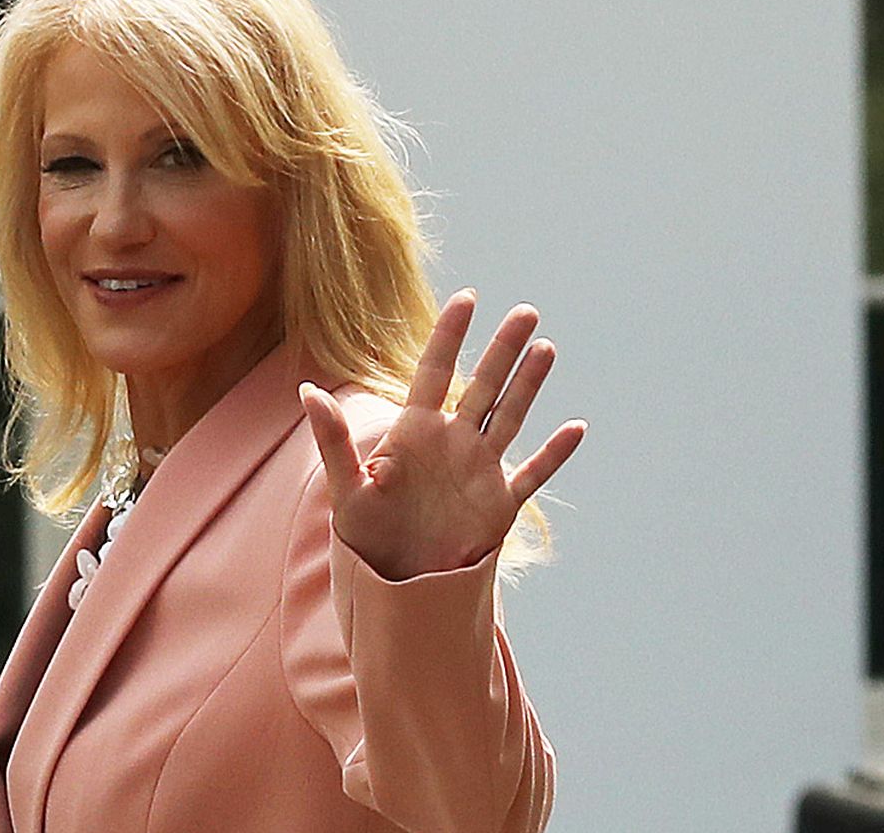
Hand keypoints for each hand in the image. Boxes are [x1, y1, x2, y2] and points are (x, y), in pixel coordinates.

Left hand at [298, 289, 585, 580]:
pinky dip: (553, 454)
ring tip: (546, 348)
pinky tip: (576, 427)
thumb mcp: (346, 486)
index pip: (434, 371)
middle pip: (482, 385)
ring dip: (528, 385)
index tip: (468, 298)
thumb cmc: (364, 535)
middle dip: (503, 349)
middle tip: (526, 311)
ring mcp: (478, 470)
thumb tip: (307, 391)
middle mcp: (451, 442)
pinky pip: (532, 474)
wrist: (395, 584)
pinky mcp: (499, 504)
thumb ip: (332, 439)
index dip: (450, 335)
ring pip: (509, 417)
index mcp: (414, 432)